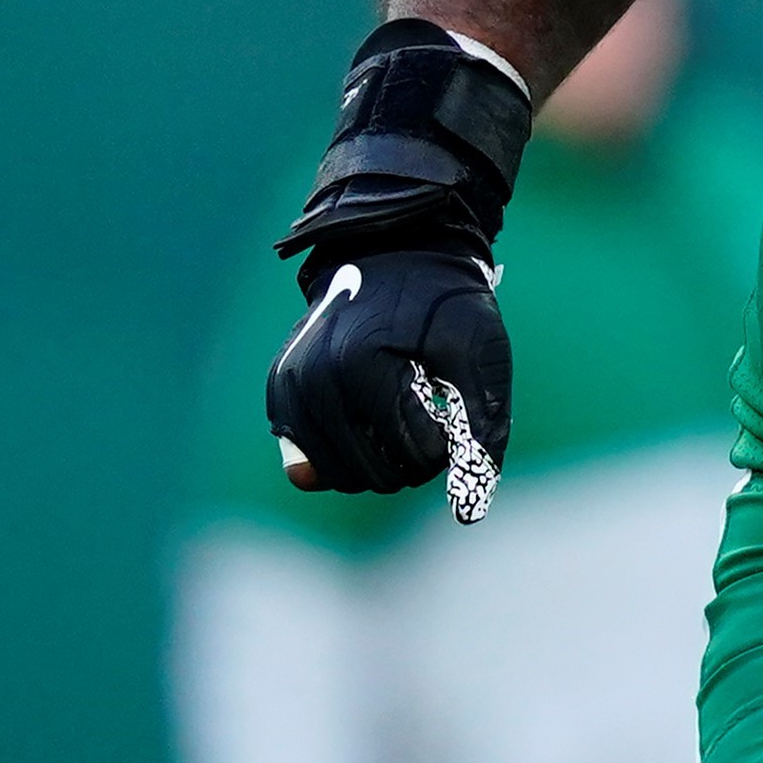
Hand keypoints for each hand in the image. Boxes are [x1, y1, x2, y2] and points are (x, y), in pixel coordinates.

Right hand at [266, 245, 511, 495]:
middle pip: (376, 473)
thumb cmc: (442, 302)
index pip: (416, 455)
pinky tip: (365, 417)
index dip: (446, 442)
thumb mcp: (480, 350)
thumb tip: (469, 508)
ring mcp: (289, 389)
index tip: (450, 406)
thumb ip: (483, 424)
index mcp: (361, 366)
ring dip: (377, 459)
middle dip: (411, 457)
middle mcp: (314, 381)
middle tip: (425, 411)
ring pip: (341, 475)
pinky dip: (344, 452)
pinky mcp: (278, 395)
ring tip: (395, 409)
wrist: (393, 254)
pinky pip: (311, 460)